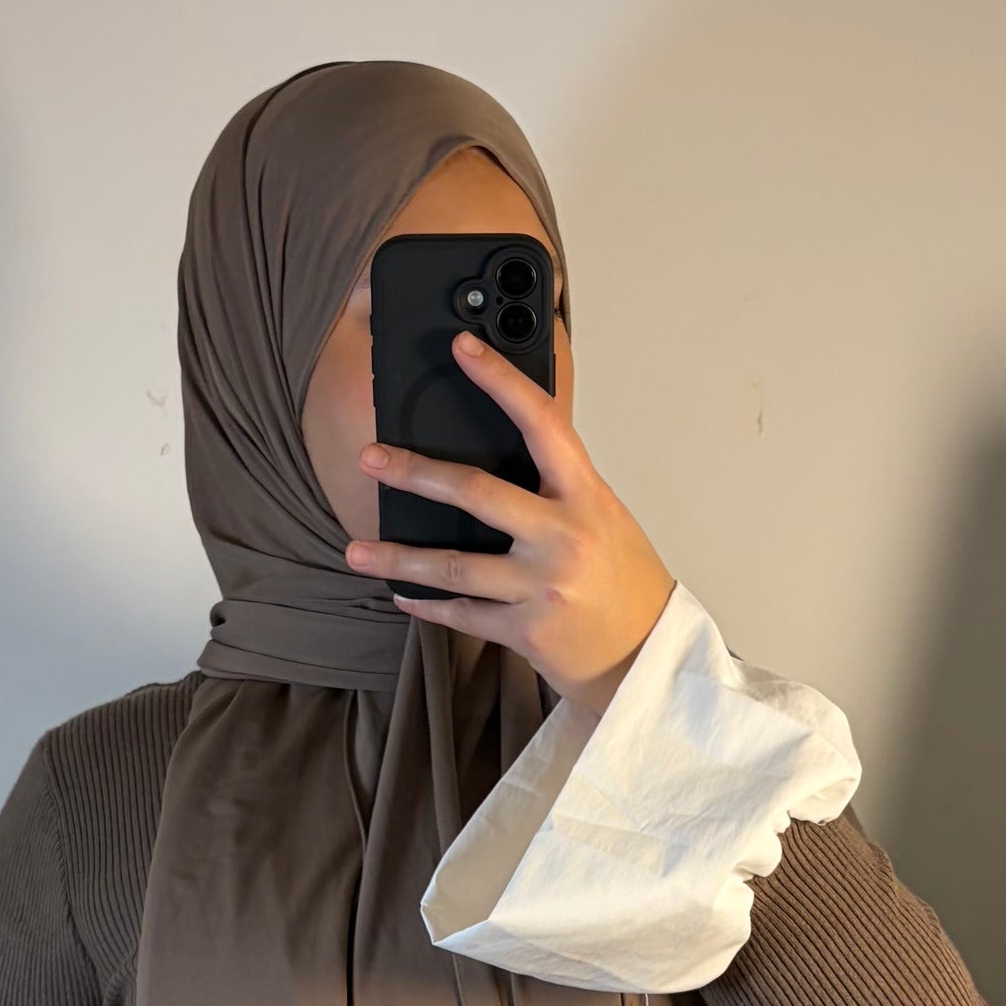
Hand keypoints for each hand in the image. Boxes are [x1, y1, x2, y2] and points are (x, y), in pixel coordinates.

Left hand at [346, 331, 675, 716]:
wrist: (649, 656)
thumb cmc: (625, 581)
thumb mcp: (604, 517)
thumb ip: (556, 488)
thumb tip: (496, 451)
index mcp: (586, 496)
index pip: (541, 424)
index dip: (501, 382)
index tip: (463, 349)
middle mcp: (564, 537)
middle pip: (477, 493)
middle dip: (416, 474)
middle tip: (370, 458)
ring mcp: (543, 586)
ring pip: (455, 567)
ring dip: (399, 559)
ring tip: (356, 551)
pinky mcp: (526, 630)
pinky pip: (463, 614)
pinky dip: (428, 606)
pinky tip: (402, 595)